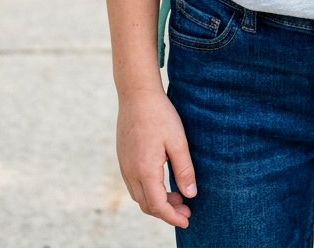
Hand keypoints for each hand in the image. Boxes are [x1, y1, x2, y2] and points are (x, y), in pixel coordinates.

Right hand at [116, 88, 196, 227]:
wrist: (136, 93)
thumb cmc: (160, 115)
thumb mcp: (177, 141)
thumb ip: (184, 169)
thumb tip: (191, 195)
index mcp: (145, 170)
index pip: (158, 206)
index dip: (173, 217)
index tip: (188, 219)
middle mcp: (131, 172)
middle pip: (147, 205)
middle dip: (167, 211)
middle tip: (186, 207)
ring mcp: (124, 165)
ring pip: (139, 196)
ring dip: (157, 202)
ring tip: (177, 195)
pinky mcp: (123, 158)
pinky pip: (133, 184)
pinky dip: (148, 191)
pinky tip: (162, 182)